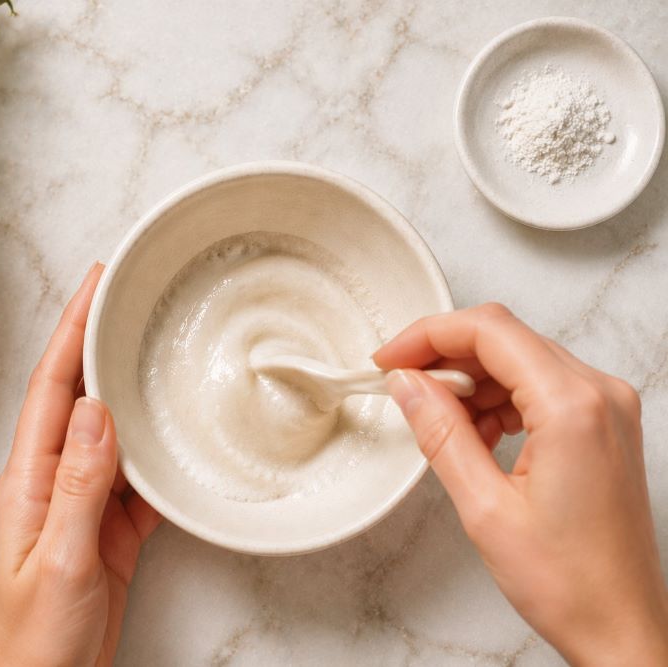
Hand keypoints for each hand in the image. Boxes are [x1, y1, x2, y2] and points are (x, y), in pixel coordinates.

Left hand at [0, 264, 160, 666]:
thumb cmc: (36, 639)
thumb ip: (80, 486)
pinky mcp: (110, 531)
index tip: (96, 283)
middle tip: (131, 296)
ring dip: (132, 389)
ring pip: (113, 432)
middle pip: (80, 396)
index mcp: (30, 479)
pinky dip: (159, 454)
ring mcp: (84, 504)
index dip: (71, 330)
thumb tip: (95, 409)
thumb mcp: (62, 560)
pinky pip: (138, 479)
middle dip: (100, 341)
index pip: (52, 388)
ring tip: (159, 346)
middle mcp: (54, 481)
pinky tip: (178, 436)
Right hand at [374, 303, 667, 665]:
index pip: (489, 330)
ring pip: (521, 359)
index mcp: (573, 407)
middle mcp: (600, 394)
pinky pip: (541, 385)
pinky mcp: (603, 424)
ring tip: (439, 424)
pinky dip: (499, 398)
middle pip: (505, 338)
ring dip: (471, 381)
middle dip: (446, 356)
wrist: (621, 625)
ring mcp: (607, 408)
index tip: (390, 360)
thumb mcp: (484, 507)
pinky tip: (474, 434)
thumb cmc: (569, 582)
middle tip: (402, 387)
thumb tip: (407, 384)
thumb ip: (441, 433)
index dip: (428, 336)